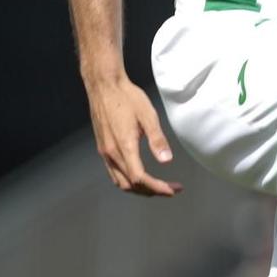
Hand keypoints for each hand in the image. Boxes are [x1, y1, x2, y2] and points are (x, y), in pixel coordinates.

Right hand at [86, 76, 181, 196]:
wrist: (104, 85)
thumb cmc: (127, 97)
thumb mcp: (148, 116)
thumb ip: (157, 140)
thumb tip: (167, 161)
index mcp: (123, 146)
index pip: (140, 177)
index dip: (157, 188)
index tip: (173, 190)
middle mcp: (111, 153)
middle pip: (131, 184)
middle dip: (152, 191)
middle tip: (171, 189)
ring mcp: (105, 151)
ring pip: (121, 182)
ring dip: (140, 189)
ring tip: (159, 186)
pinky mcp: (103, 148)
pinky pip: (114, 173)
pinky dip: (129, 181)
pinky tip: (141, 176)